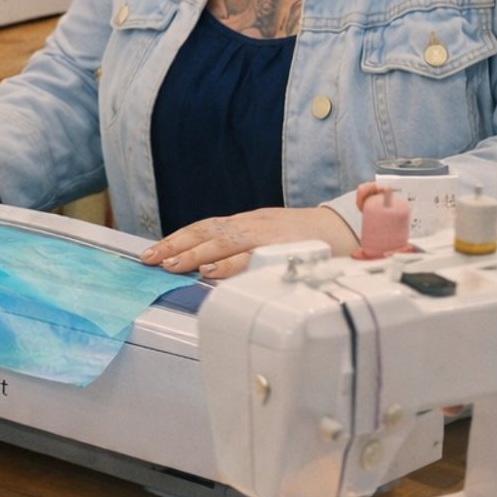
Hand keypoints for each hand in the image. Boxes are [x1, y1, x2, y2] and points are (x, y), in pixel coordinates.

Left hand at [137, 206, 356, 277]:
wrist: (348, 230)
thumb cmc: (307, 240)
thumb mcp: (269, 239)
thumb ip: (242, 251)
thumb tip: (210, 268)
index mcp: (246, 224)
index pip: (204, 228)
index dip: (177, 239)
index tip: (154, 252)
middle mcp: (251, 226)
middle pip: (205, 231)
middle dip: (174, 245)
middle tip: (148, 259)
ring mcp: (265, 236)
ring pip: (223, 241)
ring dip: (194, 253)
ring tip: (170, 265)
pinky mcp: (281, 248)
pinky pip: (251, 257)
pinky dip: (229, 264)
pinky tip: (210, 272)